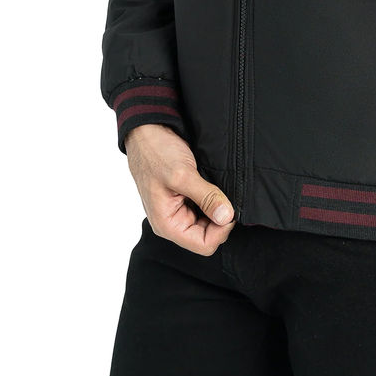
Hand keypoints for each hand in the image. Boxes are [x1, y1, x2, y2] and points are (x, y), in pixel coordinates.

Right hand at [124, 123, 235, 255]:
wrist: (147, 131)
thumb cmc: (156, 152)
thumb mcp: (183, 175)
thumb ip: (206, 197)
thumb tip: (227, 216)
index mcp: (167, 224)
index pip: (204, 245)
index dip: (221, 229)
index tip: (229, 208)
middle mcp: (173, 222)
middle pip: (208, 235)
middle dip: (220, 218)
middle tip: (224, 195)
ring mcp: (179, 210)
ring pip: (209, 222)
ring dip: (217, 208)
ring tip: (218, 188)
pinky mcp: (185, 199)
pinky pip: (205, 208)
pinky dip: (213, 199)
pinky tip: (214, 186)